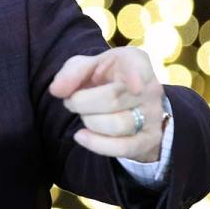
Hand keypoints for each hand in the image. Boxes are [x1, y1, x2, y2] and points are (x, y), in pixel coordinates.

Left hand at [49, 47, 164, 162]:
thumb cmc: (103, 79)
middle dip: (82, 103)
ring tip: (84, 115)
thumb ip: (71, 73)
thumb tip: (56, 90)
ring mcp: (152, 115)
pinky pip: (122, 148)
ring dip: (89, 122)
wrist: (127, 103)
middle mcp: (150, 88)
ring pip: (117, 125)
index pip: (138, 66)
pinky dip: (97, 144)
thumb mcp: (86, 67)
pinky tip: (81, 136)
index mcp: (135, 61)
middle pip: (113, 99)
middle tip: (72, 102)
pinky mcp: (148, 139)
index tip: (135, 87)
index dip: (136, 76)